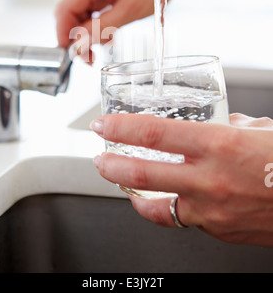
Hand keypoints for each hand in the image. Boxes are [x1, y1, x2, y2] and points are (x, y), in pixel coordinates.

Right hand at [55, 0, 154, 58]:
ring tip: (105, 44)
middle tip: (91, 57)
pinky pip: (86, 6)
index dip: (65, 36)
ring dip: (85, 31)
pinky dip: (93, 21)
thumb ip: (101, 28)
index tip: (74, 55)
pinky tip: (108, 31)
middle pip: (67, 11)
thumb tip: (78, 45)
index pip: (64, 10)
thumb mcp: (129, 12)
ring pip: (76, 10)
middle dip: (76, 36)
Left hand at [91, 113, 272, 246]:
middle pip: (140, 174)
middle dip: (109, 165)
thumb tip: (220, 123)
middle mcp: (209, 179)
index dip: (120, 128)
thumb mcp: (261, 129)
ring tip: (118, 182)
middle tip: (98, 156)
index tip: (103, 124)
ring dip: (130, 193)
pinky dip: (167, 208)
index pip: (152, 133)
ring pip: (154, 207)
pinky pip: (182, 219)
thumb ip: (231, 125)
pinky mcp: (218, 230)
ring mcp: (211, 210)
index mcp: (218, 145)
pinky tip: (163, 200)